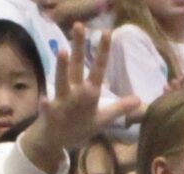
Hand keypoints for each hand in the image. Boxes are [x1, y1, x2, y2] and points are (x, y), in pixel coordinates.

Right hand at [21, 24, 140, 173]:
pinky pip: (48, 109)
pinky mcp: (51, 116)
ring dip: (62, 69)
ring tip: (63, 52)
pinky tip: (44, 100)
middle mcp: (73, 91)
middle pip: (77, 67)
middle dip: (78, 48)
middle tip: (79, 25)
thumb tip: (139, 100)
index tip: (107, 32)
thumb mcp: (103, 118)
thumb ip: (119, 107)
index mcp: (87, 91)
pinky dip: (45, 105)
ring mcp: (61, 102)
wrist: (56, 138)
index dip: (103, 53)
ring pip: (62, 83)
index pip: (97, 69)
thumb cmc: (80, 125)